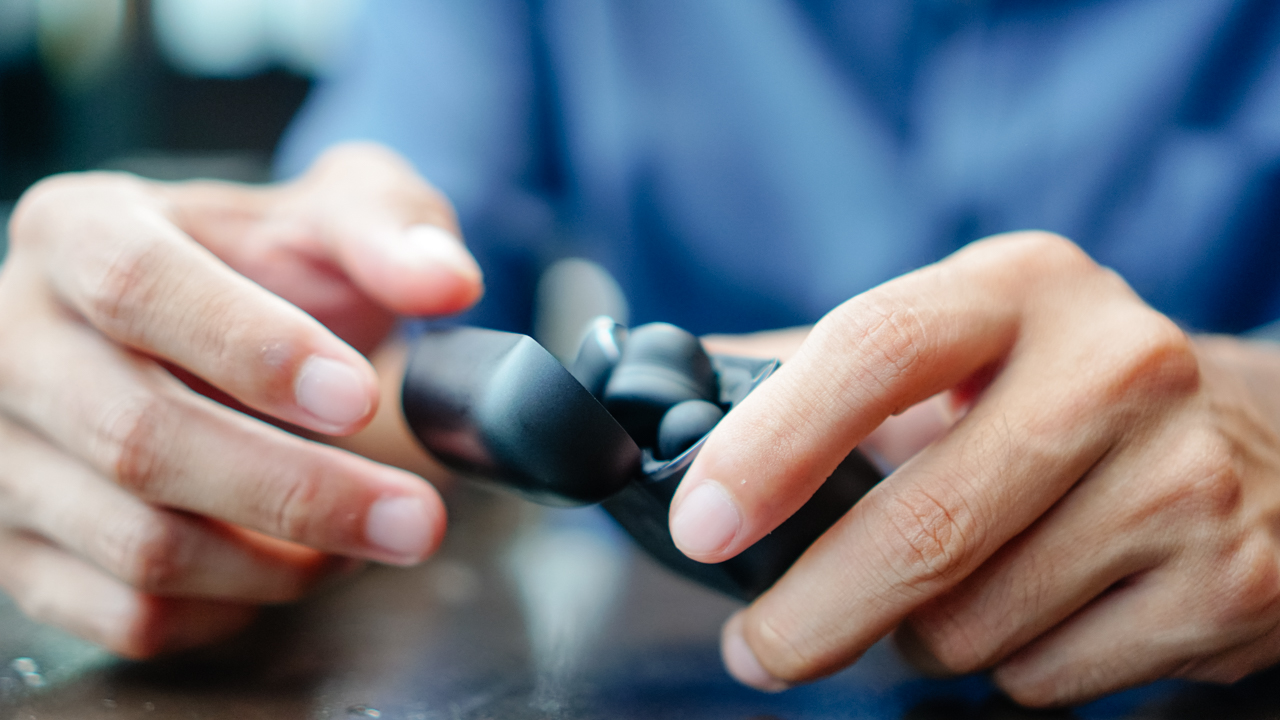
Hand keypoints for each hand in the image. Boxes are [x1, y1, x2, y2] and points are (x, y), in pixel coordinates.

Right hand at [0, 142, 481, 656]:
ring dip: (282, 563)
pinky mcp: (27, 550)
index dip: (251, 348)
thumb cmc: (274, 263)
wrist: (231, 327)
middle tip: (416, 517)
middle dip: (298, 490)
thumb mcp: (339, 211)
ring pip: (137, 544)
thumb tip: (446, 281)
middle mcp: (18, 341)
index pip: (137, 286)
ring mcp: (9, 456)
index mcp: (79, 230)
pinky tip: (302, 566)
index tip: (361, 398)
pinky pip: (130, 614)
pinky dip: (234, 608)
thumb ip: (391, 231)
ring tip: (375, 535)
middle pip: (137, 438)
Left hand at [670, 231, 1279, 705]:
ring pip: (971, 625)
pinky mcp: (1226, 585)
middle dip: (810, 614)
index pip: (873, 350)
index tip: (703, 524)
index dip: (771, 447)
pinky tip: (1036, 609)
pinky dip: (1006, 667)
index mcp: (1021, 287)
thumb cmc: (1056, 389)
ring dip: (919, 634)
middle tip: (759, 646)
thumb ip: (817, 368)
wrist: (1252, 439)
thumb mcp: (959, 340)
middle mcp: (1117, 365)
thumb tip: (673, 401)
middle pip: (922, 529)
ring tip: (947, 588)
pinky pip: (1043, 679)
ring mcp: (1184, 479)